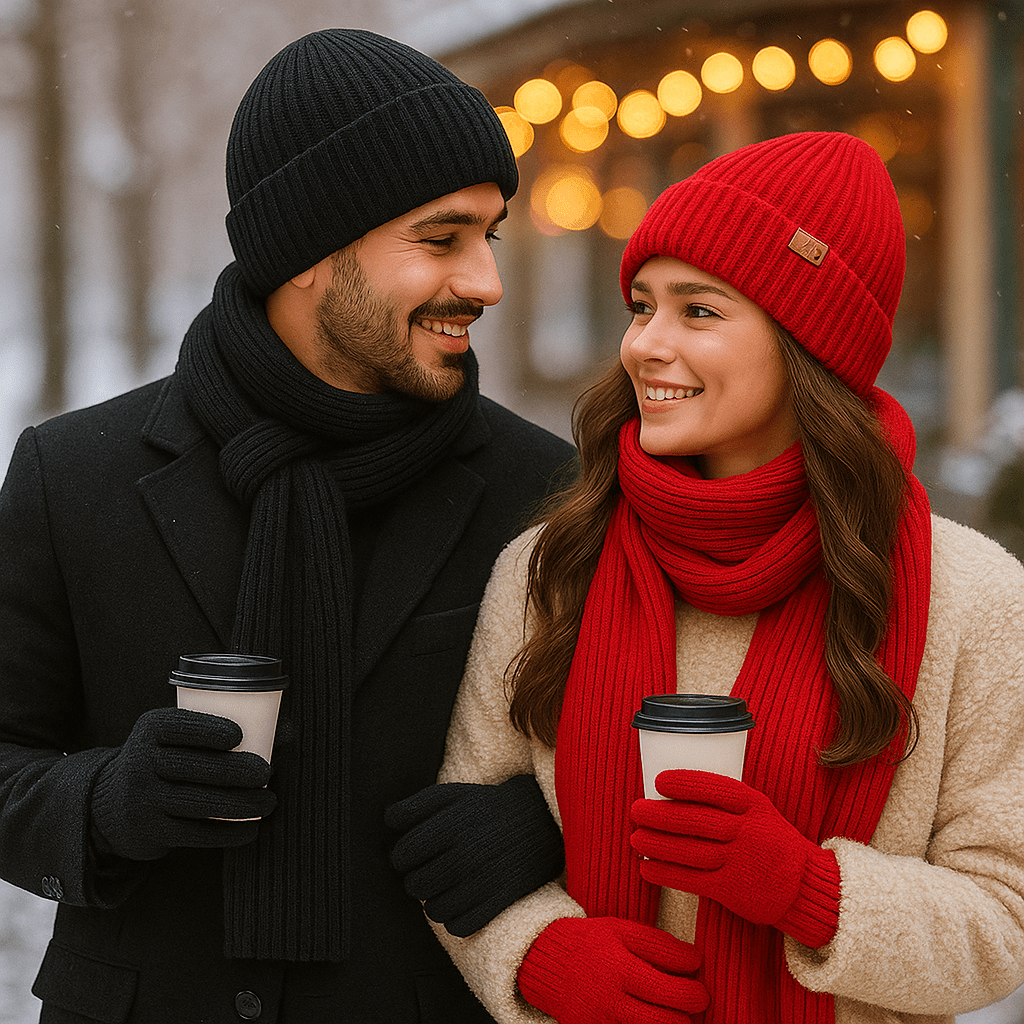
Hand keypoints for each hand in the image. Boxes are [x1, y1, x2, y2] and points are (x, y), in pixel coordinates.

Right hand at [90, 707, 276, 861]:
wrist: (117, 802)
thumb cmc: (174, 757)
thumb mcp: (184, 736)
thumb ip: (231, 728)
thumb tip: (290, 732)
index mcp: (151, 729)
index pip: (175, 726)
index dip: (205, 729)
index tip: (238, 735)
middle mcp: (140, 762)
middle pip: (189, 766)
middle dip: (231, 770)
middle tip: (265, 773)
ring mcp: (142, 799)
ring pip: (194, 802)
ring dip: (237, 804)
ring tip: (269, 802)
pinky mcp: (150, 832)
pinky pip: (192, 834)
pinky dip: (225, 833)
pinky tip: (250, 829)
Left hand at [386, 775, 563, 935]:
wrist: (541, 819)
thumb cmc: (487, 806)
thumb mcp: (452, 794)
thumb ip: (416, 805)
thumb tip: (388, 821)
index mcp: (450, 825)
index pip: (401, 856)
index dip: (402, 856)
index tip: (414, 852)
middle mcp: (465, 854)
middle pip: (415, 885)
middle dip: (417, 878)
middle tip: (432, 868)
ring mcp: (483, 880)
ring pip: (433, 911)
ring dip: (434, 900)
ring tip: (447, 884)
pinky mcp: (500, 901)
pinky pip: (458, 926)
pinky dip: (454, 918)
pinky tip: (462, 899)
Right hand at [517, 916, 707, 1022]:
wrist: (546, 963)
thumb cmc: (590, 943)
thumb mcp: (622, 930)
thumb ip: (659, 944)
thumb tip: (696, 960)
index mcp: (622, 971)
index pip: (674, 993)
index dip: (696, 993)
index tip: (698, 986)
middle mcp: (613, 1003)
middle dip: (688, 1014)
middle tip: (690, 1001)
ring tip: (669, 1010)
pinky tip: (648, 1016)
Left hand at [630, 770, 838, 946]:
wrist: (806, 887)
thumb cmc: (771, 841)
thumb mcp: (760, 812)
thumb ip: (727, 803)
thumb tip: (675, 793)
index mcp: (755, 805)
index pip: (716, 789)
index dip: (685, 784)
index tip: (659, 781)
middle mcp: (749, 832)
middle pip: (697, 821)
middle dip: (661, 815)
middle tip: (636, 810)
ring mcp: (741, 862)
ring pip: (691, 851)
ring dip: (657, 844)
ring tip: (635, 837)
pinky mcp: (733, 890)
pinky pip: (693, 880)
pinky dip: (666, 873)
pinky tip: (646, 867)